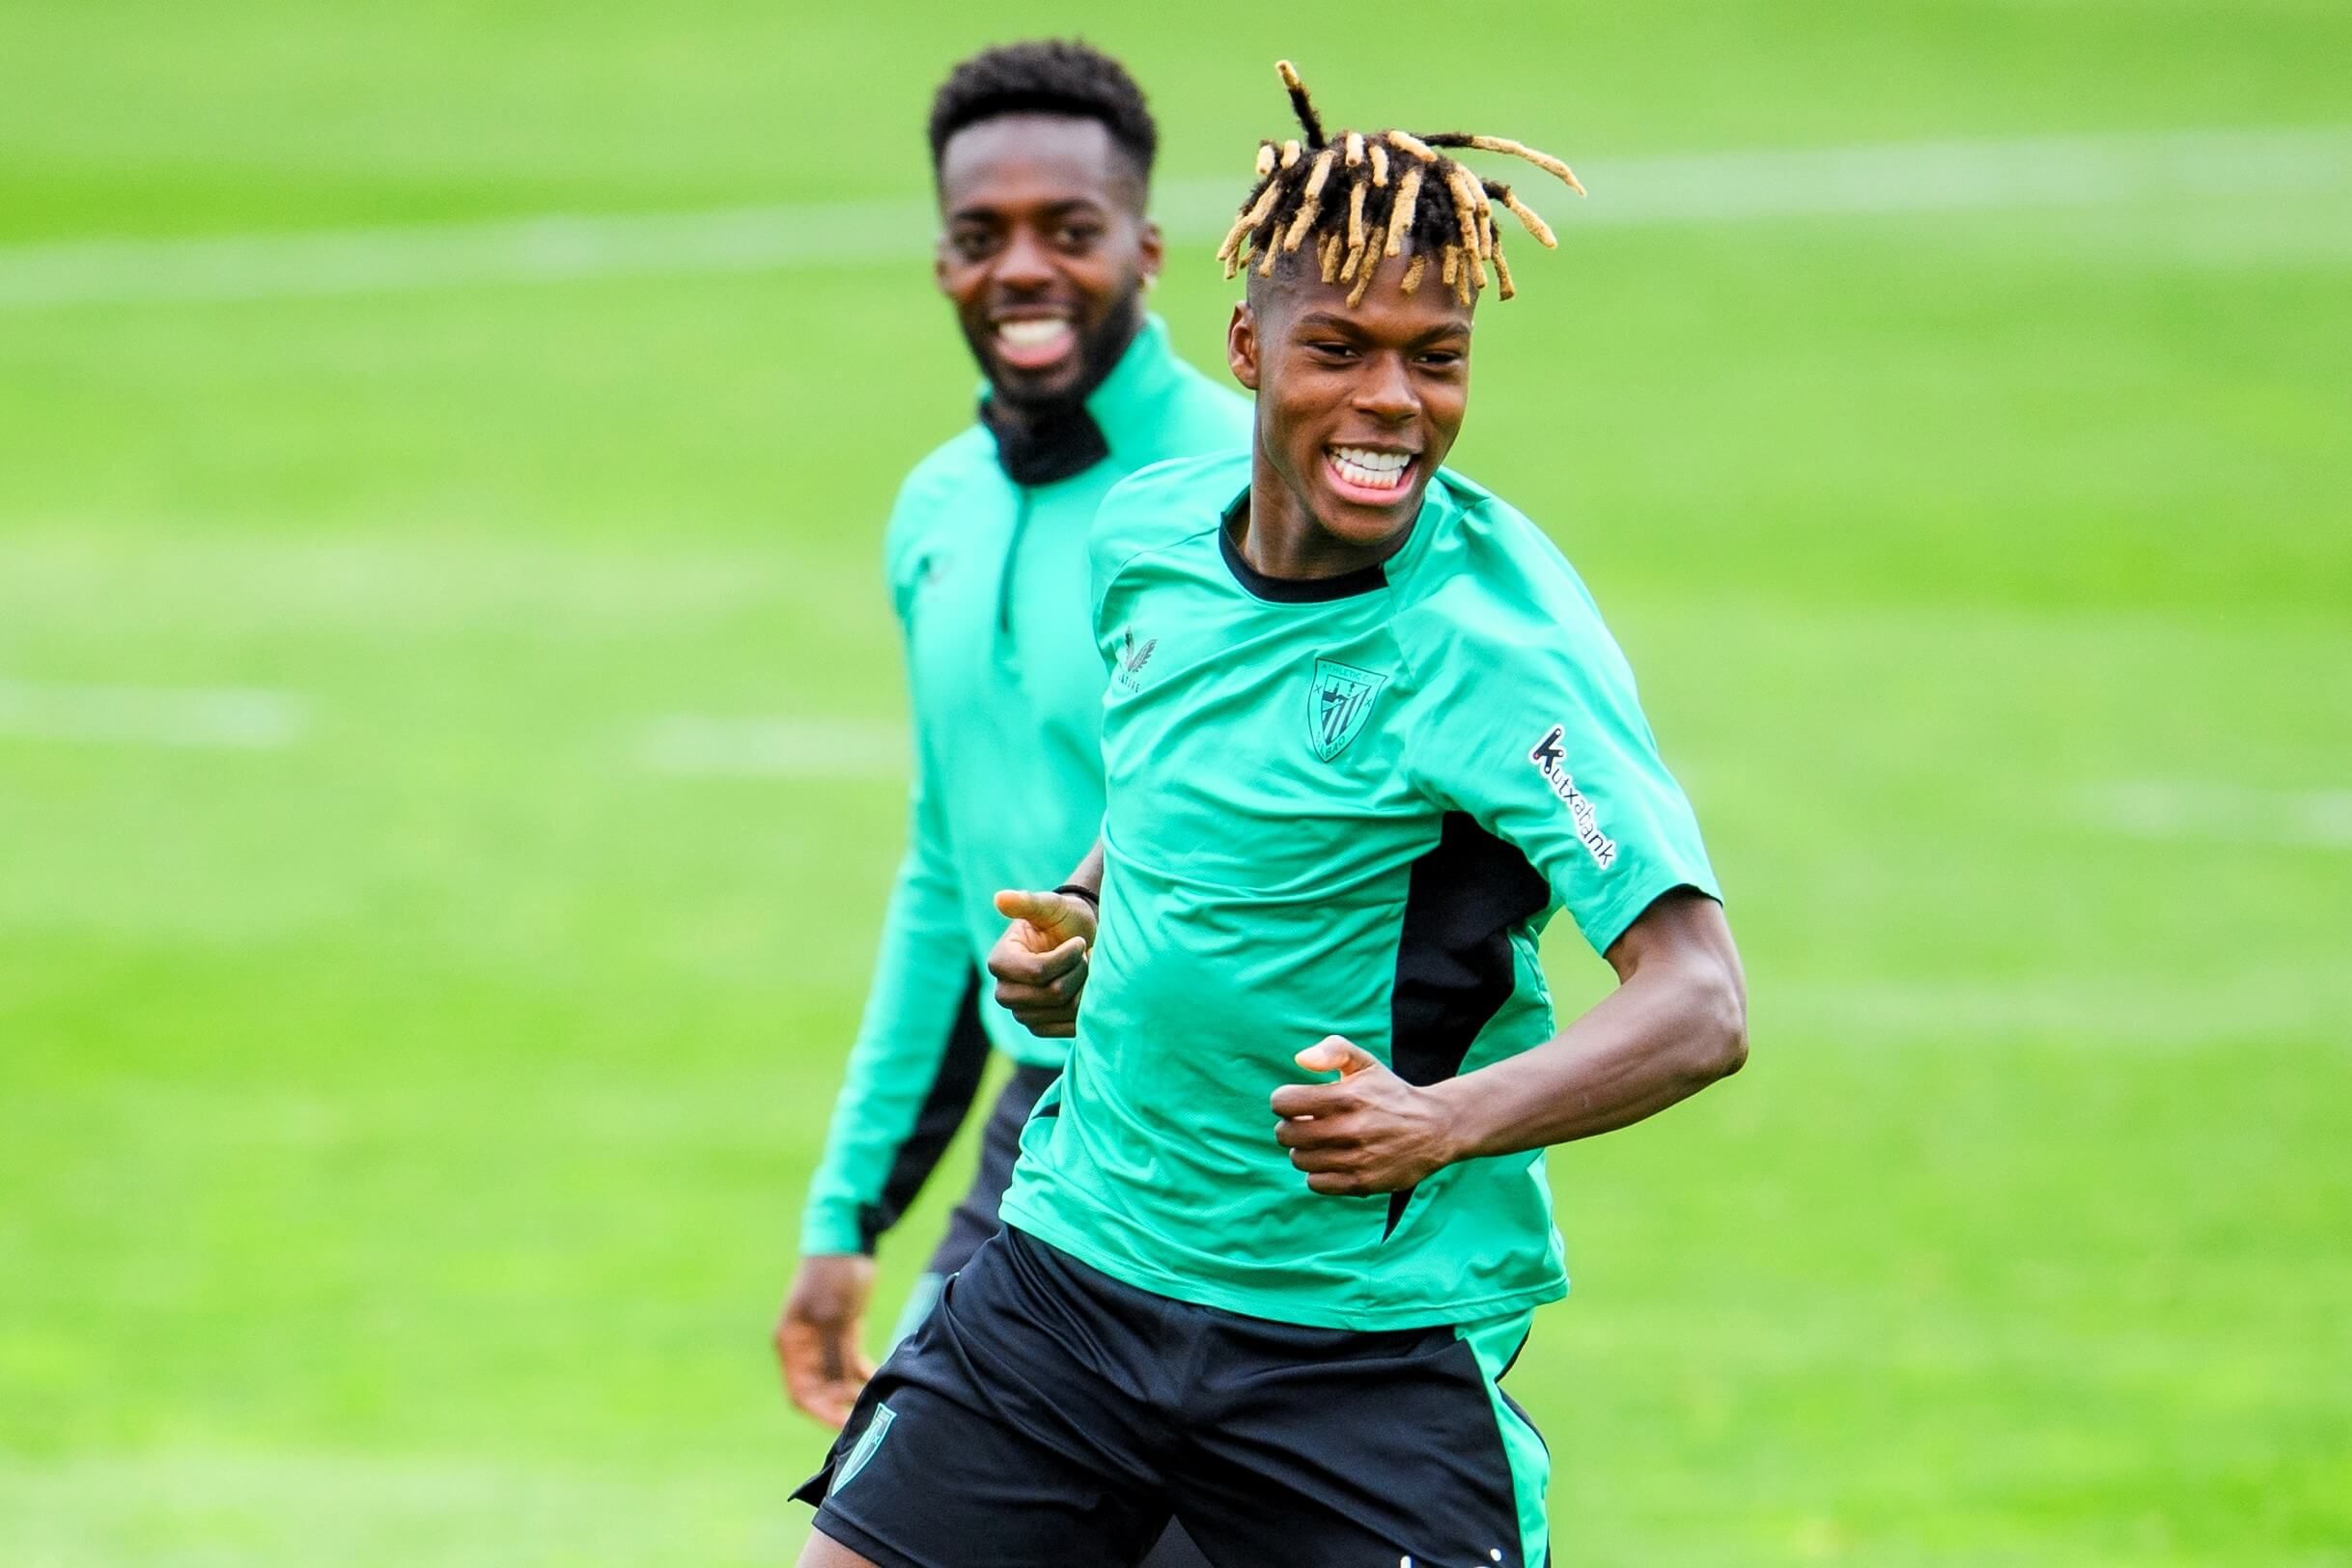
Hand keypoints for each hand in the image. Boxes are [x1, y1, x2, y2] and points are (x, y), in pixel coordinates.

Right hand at [774, 1253, 876, 1427]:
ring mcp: (824, 1340)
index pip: (800, 1393)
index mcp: (791, 1344)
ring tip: (877, 1404)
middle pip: (819, 1391)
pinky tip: (881, 1384)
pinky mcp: (844, 1331)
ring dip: (852, 1394)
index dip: (820, 1413)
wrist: (848, 1239)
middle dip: (839, 1407)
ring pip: (836, 1381)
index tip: (844, 1426)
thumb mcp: (833, 1315)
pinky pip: (850, 1364)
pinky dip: (862, 1375)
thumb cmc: (833, 1274)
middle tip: (868, 1418)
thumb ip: (834, 1354)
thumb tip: (839, 1391)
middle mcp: (804, 1347)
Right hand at [987, 888, 1096, 1037]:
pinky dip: (1086, 1007)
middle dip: (1077, 972)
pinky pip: (1069, 1027)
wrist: (1078, 942)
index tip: (1079, 942)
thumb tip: (999, 898)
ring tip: (1085, 969)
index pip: (1038, 972)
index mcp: (1000, 961)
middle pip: (1052, 994)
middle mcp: (1004, 992)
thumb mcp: (1051, 906)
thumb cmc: (1063, 920)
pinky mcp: (1039, 1028)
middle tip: (1084, 956)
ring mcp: (1021, 1013)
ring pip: (1065, 1009)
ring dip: (1085, 986)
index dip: (1067, 958)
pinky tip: (1086, 988)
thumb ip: (1028, 902)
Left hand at [1270, 1037, 1463, 1195]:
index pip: (1283, 1102)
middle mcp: (1350, 1129)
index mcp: (1346, 1097)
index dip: (1284, 1101)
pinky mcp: (1361, 1183)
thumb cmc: (1390, 1093)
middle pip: (1285, 1134)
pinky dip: (1318, 1173)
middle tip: (1307, 1123)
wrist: (1435, 1129)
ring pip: (1298, 1160)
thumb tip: (1300, 1059)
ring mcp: (1355, 1159)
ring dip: (1304, 1150)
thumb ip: (1331, 1050)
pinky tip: (1333, 1160)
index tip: (1297, 1102)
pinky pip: (1315, 1183)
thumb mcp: (1365, 1063)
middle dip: (1290, 1127)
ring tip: (1322, 1142)